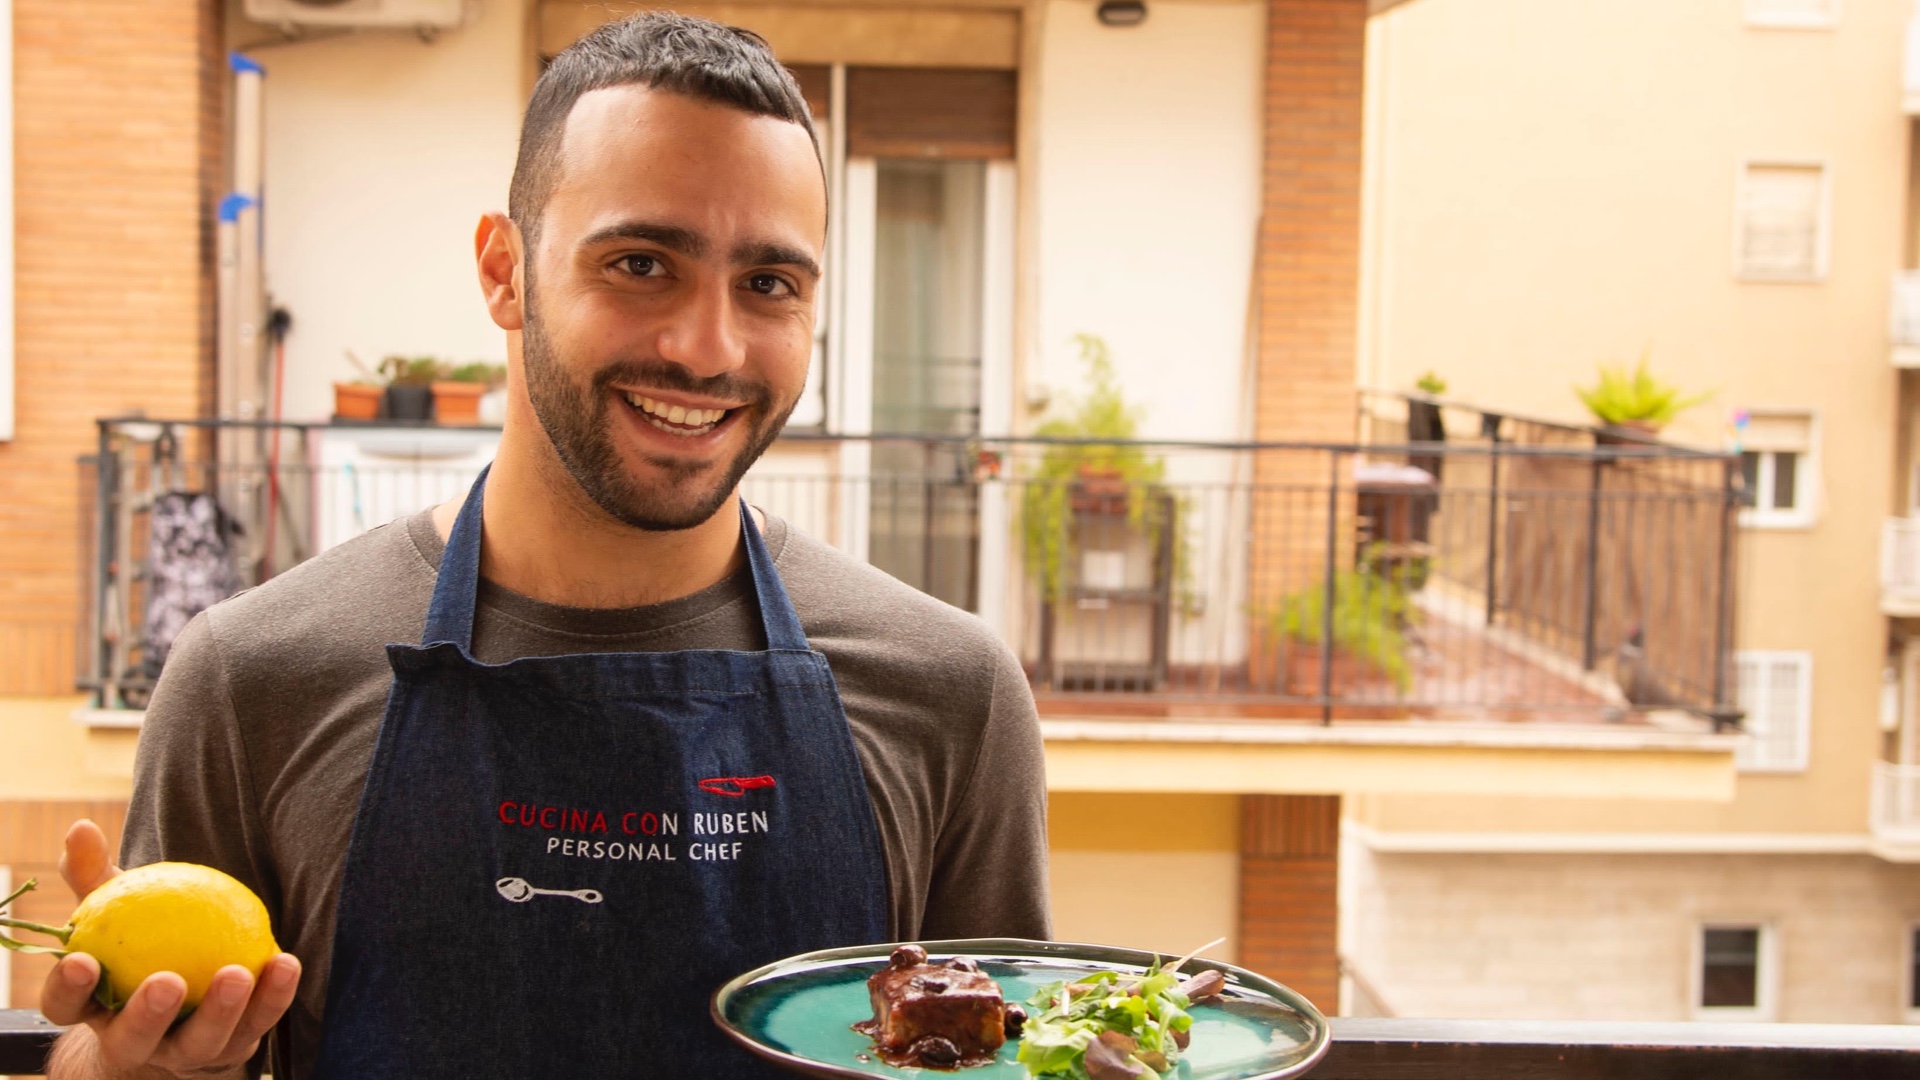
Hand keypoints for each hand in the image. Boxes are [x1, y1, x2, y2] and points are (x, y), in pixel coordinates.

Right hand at [39, 819, 301, 1077]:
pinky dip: (273, 996)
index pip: (66, 1006)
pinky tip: (285, 962)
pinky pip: (257, 1025)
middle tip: (168, 980)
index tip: (81, 961)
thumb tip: (81, 828)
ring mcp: (184, 1052)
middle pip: (133, 1038)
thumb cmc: (142, 940)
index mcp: (94, 1009)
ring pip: (200, 1042)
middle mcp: (133, 1040)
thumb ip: (95, 875)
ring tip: (237, 972)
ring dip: (221, 1011)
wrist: (187, 1001)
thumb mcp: (117, 909)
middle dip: (148, 1015)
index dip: (67, 989)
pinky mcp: (232, 1049)